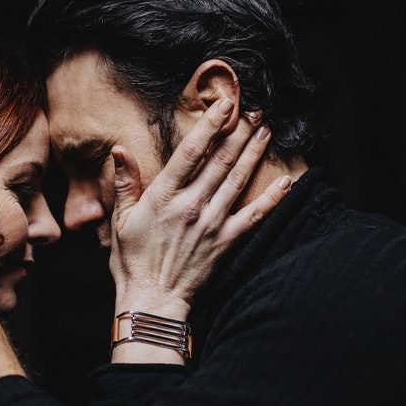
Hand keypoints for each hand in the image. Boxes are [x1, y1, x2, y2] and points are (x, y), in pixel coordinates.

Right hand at [109, 98, 290, 317]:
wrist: (152, 300)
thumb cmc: (132, 262)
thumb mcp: (119, 220)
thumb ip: (125, 184)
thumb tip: (119, 151)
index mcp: (164, 197)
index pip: (191, 153)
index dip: (209, 125)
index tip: (223, 105)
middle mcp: (191, 206)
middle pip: (221, 161)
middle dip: (238, 132)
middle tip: (253, 110)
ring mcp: (211, 224)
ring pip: (238, 181)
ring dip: (254, 153)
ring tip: (266, 131)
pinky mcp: (225, 242)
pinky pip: (253, 216)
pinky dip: (272, 199)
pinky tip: (286, 181)